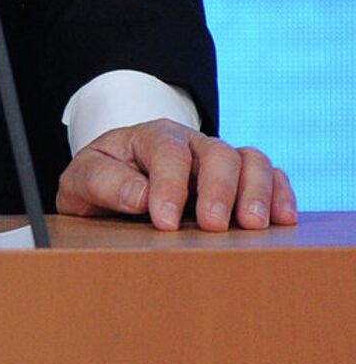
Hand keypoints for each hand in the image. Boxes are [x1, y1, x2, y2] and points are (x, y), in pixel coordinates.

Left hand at [56, 119, 296, 231]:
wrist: (110, 184)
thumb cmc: (99, 182)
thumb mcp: (81, 180)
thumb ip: (104, 183)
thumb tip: (142, 196)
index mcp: (149, 137)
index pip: (168, 153)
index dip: (170, 187)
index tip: (165, 222)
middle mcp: (190, 143)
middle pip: (216, 153)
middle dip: (218, 190)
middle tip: (214, 226)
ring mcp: (218, 160)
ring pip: (250, 160)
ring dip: (256, 192)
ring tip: (253, 226)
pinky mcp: (240, 180)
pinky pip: (270, 176)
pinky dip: (280, 194)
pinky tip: (282, 220)